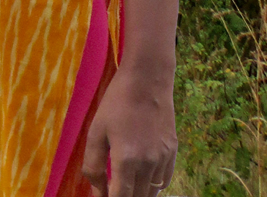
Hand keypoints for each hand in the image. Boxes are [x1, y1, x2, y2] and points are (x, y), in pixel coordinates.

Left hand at [81, 67, 177, 196]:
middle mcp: (149, 164)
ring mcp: (164, 159)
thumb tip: (97, 193)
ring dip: (137, 193)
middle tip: (111, 190)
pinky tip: (140, 179)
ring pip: (151, 192)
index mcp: (126, 160)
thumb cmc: (116, 103)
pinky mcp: (173, 152)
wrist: (148, 81)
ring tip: (123, 186)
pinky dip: (151, 186)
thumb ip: (93, 165)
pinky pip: (163, 181)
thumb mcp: (96, 132)